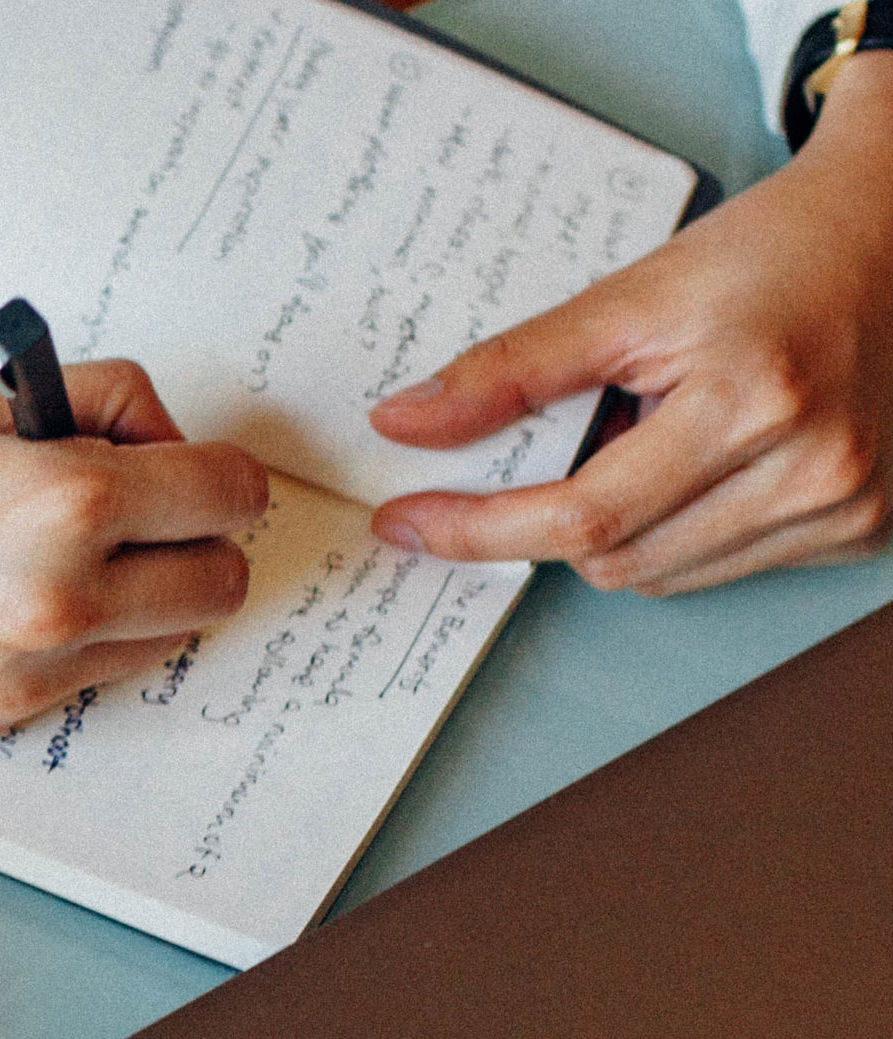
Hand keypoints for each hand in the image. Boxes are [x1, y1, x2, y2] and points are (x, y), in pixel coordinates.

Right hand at [0, 363, 266, 733]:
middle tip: (122, 496)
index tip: (172, 452)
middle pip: (220, 583)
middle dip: (191, 533)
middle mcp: (55, 605)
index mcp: (57, 505)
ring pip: (161, 640)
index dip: (209, 462)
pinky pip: (83, 677)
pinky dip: (72, 635)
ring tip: (45, 544)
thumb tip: (153, 435)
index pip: (227, 494)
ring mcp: (21, 679)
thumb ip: (80, 407)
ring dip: (140, 592)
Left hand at [367, 53, 892, 595]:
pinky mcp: (864, 529)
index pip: (584, 513)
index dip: (481, 528)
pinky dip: (677, 530)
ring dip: (618, 528)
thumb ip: (512, 369)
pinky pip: (721, 566)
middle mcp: (815, 470)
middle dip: (551, 520)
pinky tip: (700, 460)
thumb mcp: (633, 295)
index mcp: (755, 402)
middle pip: (617, 559)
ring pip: (661, 576)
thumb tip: (403, 423)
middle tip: (553, 447)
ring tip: (649, 435)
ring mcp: (848, 508)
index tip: (408, 521)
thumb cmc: (775, 252)